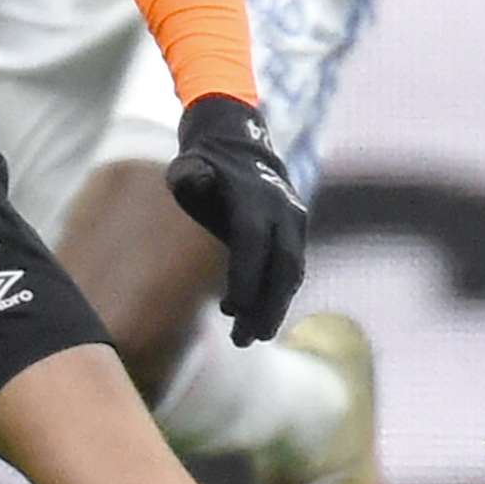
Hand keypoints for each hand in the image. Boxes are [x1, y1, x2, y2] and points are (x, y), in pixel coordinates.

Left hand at [165, 93, 307, 344]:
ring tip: (250, 338)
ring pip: (291, 273)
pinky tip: (259, 319)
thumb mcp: (188, 165)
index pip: (253, 245)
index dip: (245, 279)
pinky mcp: (296, 232)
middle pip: (282, 267)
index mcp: (255, 198)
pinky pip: (291, 269)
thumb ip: (191, 176)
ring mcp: (295, 221)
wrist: (240, 143)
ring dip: (274, 308)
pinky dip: (278, 295)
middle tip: (246, 340)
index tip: (229, 311)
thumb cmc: (202, 163)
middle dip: (267, 306)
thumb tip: (197, 181)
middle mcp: (283, 211)